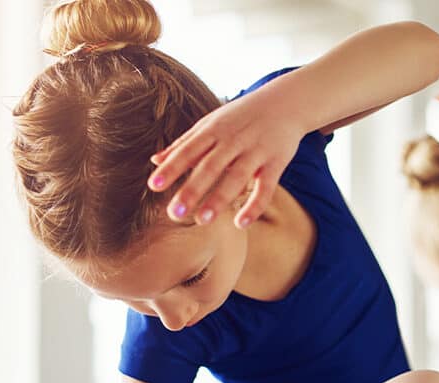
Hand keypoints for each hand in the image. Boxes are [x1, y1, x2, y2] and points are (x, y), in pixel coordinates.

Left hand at [148, 89, 305, 228]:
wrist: (285, 103)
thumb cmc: (241, 116)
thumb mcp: (211, 123)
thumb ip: (185, 143)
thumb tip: (154, 160)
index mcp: (214, 130)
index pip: (189, 150)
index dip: (172, 168)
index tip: (154, 185)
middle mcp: (233, 140)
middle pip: (210, 167)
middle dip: (191, 190)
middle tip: (174, 214)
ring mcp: (256, 151)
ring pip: (237, 177)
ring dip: (219, 199)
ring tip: (202, 220)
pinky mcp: (277, 163)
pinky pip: (266, 188)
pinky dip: (255, 205)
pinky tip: (241, 223)